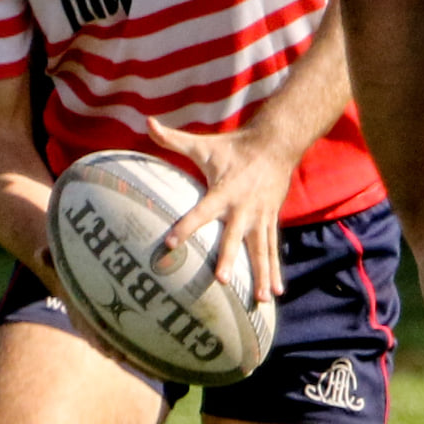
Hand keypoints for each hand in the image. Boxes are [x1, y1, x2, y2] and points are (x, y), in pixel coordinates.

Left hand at [150, 117, 293, 297]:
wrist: (276, 144)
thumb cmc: (232, 147)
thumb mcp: (203, 144)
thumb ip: (172, 139)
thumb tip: (147, 122)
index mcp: (223, 192)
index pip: (200, 212)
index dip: (185, 226)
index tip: (169, 243)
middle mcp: (243, 208)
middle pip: (233, 238)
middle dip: (227, 259)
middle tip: (219, 280)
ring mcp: (259, 217)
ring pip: (259, 251)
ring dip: (259, 275)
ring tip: (259, 301)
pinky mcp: (270, 222)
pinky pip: (271, 251)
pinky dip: (273, 272)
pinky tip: (273, 295)